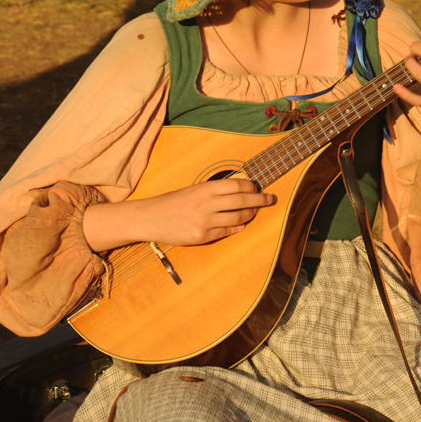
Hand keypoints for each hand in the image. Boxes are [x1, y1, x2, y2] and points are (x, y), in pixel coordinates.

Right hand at [83, 179, 275, 251]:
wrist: (150, 218)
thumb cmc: (172, 203)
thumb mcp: (193, 191)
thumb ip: (214, 193)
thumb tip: (239, 195)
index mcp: (204, 189)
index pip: (236, 185)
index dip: (251, 187)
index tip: (258, 188)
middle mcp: (206, 204)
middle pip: (242, 201)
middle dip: (259, 200)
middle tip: (270, 199)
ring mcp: (204, 222)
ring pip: (237, 218)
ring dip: (250, 215)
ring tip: (255, 212)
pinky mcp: (201, 236)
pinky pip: (226, 231)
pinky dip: (236, 227)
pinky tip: (241, 225)